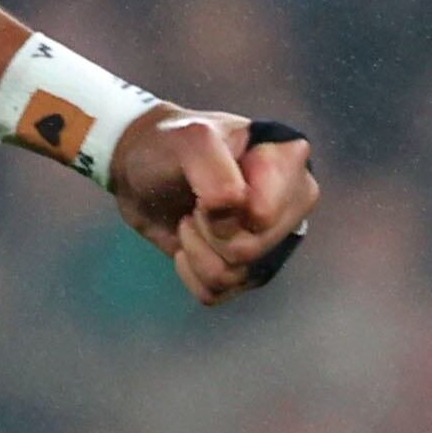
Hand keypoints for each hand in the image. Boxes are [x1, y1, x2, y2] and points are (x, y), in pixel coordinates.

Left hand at [108, 109, 319, 306]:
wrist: (139, 170)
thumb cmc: (168, 146)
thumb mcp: (189, 140)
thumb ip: (217, 173)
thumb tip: (241, 213)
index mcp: (290, 160)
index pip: (263, 213)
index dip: (225, 205)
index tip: (207, 180)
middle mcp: (292, 201)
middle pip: (253, 248)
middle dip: (211, 230)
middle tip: (196, 203)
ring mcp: (273, 237)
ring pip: (238, 274)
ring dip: (199, 251)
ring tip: (190, 220)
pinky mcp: (248, 267)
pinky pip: (219, 292)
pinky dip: (192, 272)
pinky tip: (187, 245)